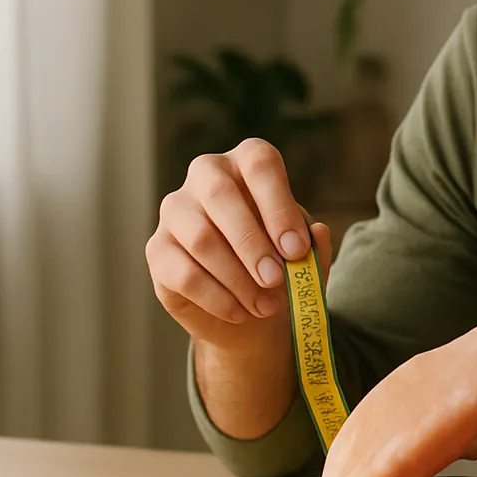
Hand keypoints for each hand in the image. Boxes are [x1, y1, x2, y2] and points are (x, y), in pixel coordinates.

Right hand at [145, 138, 327, 354]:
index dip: (278, 206)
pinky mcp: (158, 249)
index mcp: (247, 163)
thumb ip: (315, 245)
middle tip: (276, 279)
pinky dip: (218, 298)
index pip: (259, 164)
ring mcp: (176, 210)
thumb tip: (319, 232)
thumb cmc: (281, 265)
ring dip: (238, 278)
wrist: (251, 309)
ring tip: (266, 305)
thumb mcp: (306, 257)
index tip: (296, 250)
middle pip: (221, 195)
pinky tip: (240, 313)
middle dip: (253, 243)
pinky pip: (184, 273)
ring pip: (201, 238)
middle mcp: (206, 175)